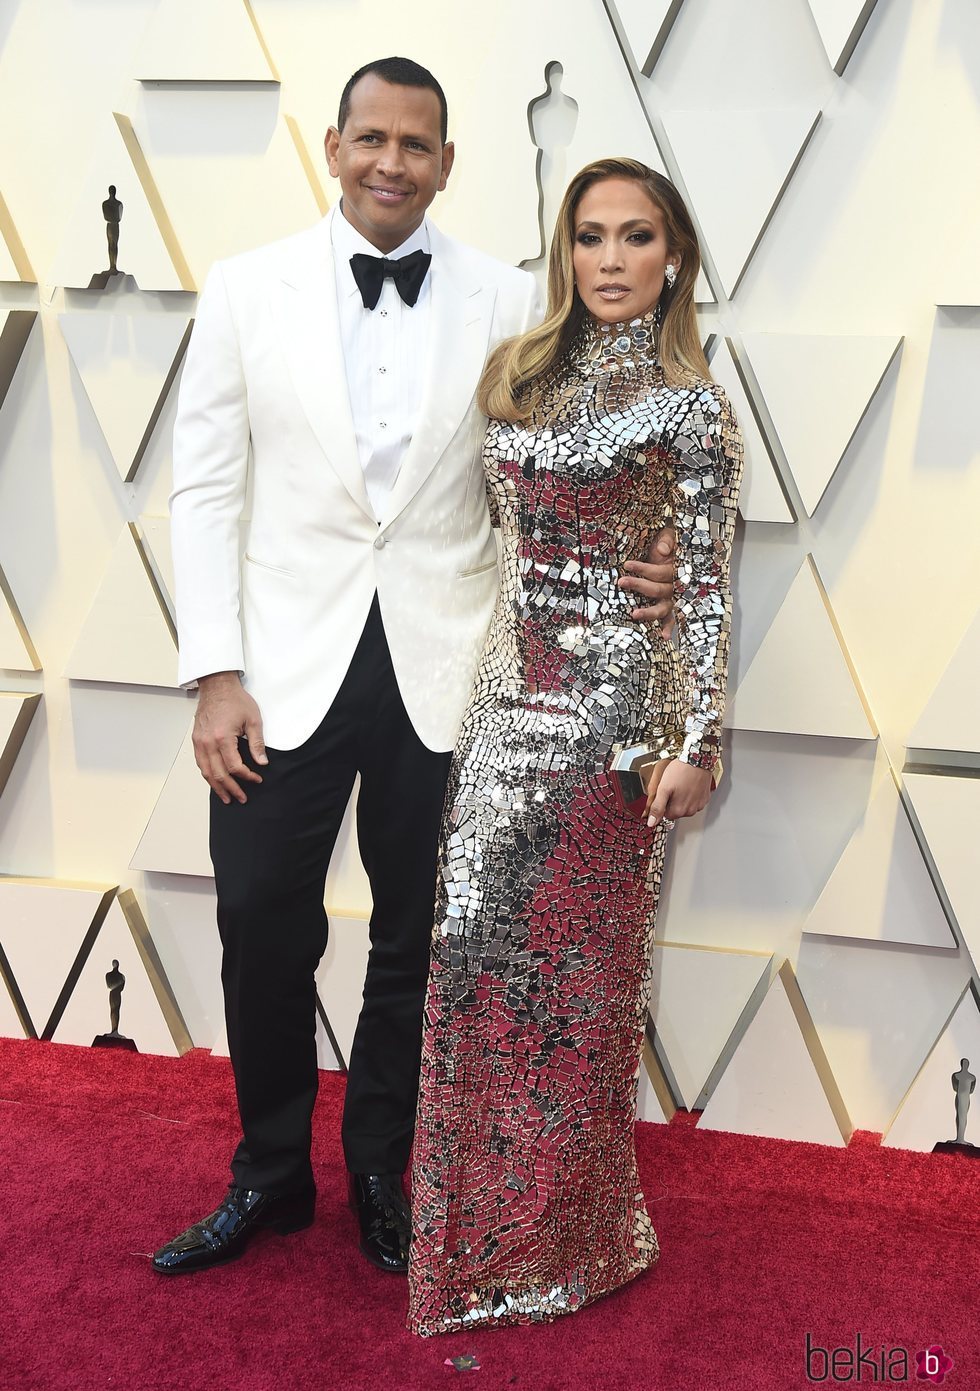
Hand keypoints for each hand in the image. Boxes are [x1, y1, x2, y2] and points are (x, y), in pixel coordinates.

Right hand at [192, 671, 267, 804]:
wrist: (217, 686)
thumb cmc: (234, 699)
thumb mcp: (253, 720)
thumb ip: (257, 744)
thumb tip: (262, 762)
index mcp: (223, 737)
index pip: (235, 766)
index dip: (247, 776)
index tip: (256, 779)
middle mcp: (208, 742)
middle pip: (218, 774)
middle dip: (232, 789)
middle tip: (241, 798)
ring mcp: (199, 742)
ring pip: (206, 772)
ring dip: (217, 787)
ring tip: (226, 797)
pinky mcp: (196, 740)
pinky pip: (200, 763)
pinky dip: (207, 775)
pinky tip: (215, 781)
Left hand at [618, 525, 676, 635]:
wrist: (670, 549)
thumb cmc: (666, 542)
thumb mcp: (668, 534)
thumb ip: (667, 540)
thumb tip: (662, 550)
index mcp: (676, 569)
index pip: (661, 572)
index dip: (644, 569)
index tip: (627, 565)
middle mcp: (675, 586)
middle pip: (658, 589)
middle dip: (639, 585)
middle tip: (621, 581)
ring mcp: (671, 598)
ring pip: (663, 608)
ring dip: (649, 612)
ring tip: (634, 614)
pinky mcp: (668, 606)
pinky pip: (670, 619)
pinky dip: (667, 628)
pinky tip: (662, 637)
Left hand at [644, 758, 712, 828]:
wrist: (697, 759)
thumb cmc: (680, 771)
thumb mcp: (663, 788)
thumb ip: (657, 807)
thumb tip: (651, 822)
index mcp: (679, 810)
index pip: (665, 815)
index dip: (663, 803)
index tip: (665, 793)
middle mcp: (691, 810)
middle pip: (676, 811)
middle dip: (673, 801)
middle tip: (673, 788)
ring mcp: (699, 804)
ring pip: (686, 806)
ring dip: (682, 798)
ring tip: (682, 785)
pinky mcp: (705, 798)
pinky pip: (695, 801)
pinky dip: (691, 795)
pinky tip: (689, 785)